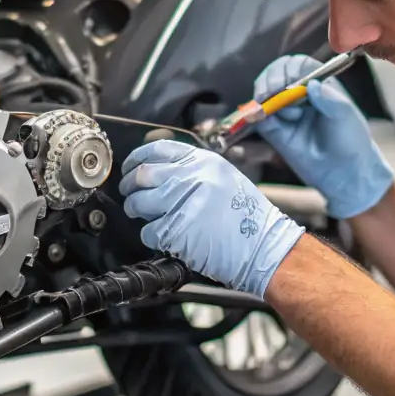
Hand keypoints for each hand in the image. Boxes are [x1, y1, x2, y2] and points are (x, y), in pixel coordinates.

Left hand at [119, 140, 304, 296]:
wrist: (265, 247)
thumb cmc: (248, 218)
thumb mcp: (224, 178)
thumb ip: (194, 170)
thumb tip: (160, 170)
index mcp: (204, 162)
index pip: (158, 149)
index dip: (138, 158)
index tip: (131, 166)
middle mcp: (192, 178)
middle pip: (143, 174)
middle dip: (129, 185)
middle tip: (130, 193)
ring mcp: (184, 204)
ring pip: (139, 202)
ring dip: (134, 209)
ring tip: (140, 213)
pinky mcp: (178, 231)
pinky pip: (149, 230)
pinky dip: (149, 234)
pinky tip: (161, 235)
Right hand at [252, 54, 393, 218]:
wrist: (346, 174)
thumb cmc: (351, 140)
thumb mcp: (346, 115)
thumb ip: (329, 98)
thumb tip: (310, 84)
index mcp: (318, 85)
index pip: (298, 65)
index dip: (289, 69)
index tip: (289, 82)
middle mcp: (299, 95)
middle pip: (276, 75)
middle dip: (271, 80)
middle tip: (271, 92)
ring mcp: (285, 112)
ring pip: (264, 94)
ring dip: (265, 98)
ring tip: (272, 109)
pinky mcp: (274, 131)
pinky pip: (259, 119)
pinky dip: (255, 115)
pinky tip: (260, 117)